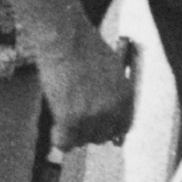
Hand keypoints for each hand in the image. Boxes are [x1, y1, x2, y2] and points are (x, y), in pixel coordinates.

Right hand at [36, 19, 138, 146]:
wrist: (66, 39)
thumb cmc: (84, 48)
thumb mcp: (111, 70)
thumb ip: (112, 92)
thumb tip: (107, 111)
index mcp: (125, 96)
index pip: (122, 127)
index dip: (107, 129)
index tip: (97, 129)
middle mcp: (112, 109)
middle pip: (101, 137)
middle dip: (88, 131)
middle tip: (75, 121)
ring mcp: (91, 116)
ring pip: (82, 141)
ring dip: (73, 134)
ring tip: (63, 119)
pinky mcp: (70, 119)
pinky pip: (64, 143)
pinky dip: (59, 139)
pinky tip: (55, 128)